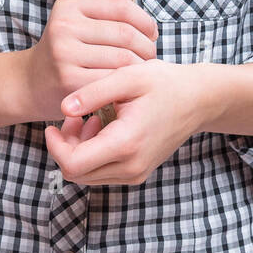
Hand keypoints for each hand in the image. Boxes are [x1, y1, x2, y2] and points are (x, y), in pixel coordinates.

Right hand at [21, 0, 158, 120]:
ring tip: (142, 70)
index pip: (120, 6)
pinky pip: (112, 79)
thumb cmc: (64, 53)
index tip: (152, 34)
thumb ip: (106, 19)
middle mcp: (64, 26)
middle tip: (150, 57)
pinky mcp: (69, 79)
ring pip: (122, 57)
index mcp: (69, 6)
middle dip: (146, 46)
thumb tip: (150, 28)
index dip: (144, 20)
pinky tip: (128, 84)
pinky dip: (126, 82)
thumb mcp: (76, 26)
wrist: (29, 83)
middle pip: (124, 33)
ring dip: (140, 66)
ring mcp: (64, 53)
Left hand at [44, 59, 203, 186]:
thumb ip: (93, 93)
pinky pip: (102, 172)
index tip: (54, 123)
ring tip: (90, 117)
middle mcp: (131, 166)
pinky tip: (102, 126)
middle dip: (65, 146)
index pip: (72, 164)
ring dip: (78, 149)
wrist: (199, 100)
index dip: (54, 146)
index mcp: (126, 144)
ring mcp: (136, 173)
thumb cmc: (164, 83)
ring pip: (87, 174)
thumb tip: (63, 108)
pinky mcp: (138, 172)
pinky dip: (93, 153)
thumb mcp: (127, 77)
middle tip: (74, 116)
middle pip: (76, 172)